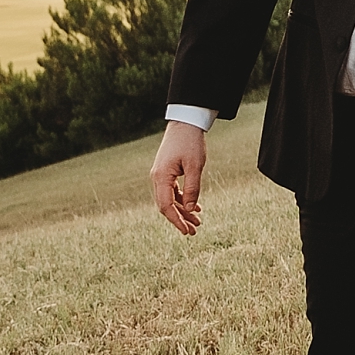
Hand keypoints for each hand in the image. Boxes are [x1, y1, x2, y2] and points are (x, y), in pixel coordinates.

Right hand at [150, 121, 207, 235]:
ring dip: (182, 210)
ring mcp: (160, 175)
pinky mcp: (166, 171)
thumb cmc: (191, 142)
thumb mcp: (195, 167)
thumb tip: (190, 210)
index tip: (186, 231)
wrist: (185, 122)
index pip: (165, 206)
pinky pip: (172, 191)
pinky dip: (182, 200)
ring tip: (197, 221)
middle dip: (180, 219)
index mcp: (161, 177)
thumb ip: (192, 189)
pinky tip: (195, 206)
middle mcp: (157, 178)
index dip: (176, 221)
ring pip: (169, 199)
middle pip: (166, 205)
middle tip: (194, 231)